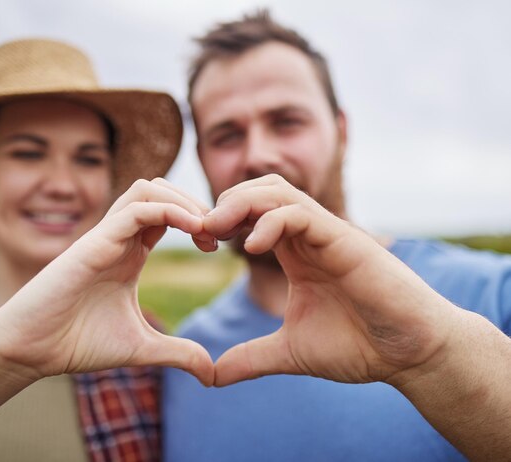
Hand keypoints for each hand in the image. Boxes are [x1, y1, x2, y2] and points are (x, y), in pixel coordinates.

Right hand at [0, 178, 215, 385]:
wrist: (30, 350)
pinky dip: (169, 210)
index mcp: (131, 254)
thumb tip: (212, 373)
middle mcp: (120, 238)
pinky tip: (193, 230)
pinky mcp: (94, 241)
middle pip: (161, 191)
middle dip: (195, 204)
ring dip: (183, 201)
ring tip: (205, 229)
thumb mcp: (142, 348)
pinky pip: (136, 208)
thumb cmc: (76, 343)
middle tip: (216, 234)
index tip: (217, 247)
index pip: (169, 215)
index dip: (199, 223)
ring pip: (148, 188)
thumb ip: (179, 353)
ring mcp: (106, 236)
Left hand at [204, 174, 455, 386]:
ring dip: (240, 202)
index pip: (251, 214)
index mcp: (294, 252)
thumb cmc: (359, 346)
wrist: (409, 356)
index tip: (198, 243)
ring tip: (215, 228)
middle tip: (199, 231)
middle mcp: (308, 236)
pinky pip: (301, 214)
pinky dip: (271, 222)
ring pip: (277, 191)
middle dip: (224, 203)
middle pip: (259, 191)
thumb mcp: (289, 351)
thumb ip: (251, 357)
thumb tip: (211, 377)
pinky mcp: (346, 241)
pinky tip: (251, 247)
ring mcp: (328, 234)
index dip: (220, 221)